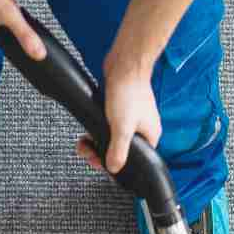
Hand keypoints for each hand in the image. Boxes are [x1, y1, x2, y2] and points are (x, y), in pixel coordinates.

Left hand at [78, 52, 160, 175]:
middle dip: (100, 152)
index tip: (98, 162)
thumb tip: (113, 168)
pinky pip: (108, 125)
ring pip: (112, 137)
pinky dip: (98, 128)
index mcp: (150, 136)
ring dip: (96, 141)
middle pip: (121, 150)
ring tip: (83, 142)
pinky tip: (88, 128)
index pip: (134, 159)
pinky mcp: (121, 108)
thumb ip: (118, 150)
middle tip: (87, 151)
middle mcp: (142, 129)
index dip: (116, 163)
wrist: (125, 65)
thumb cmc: (129, 92)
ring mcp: (132, 118)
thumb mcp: (122, 128)